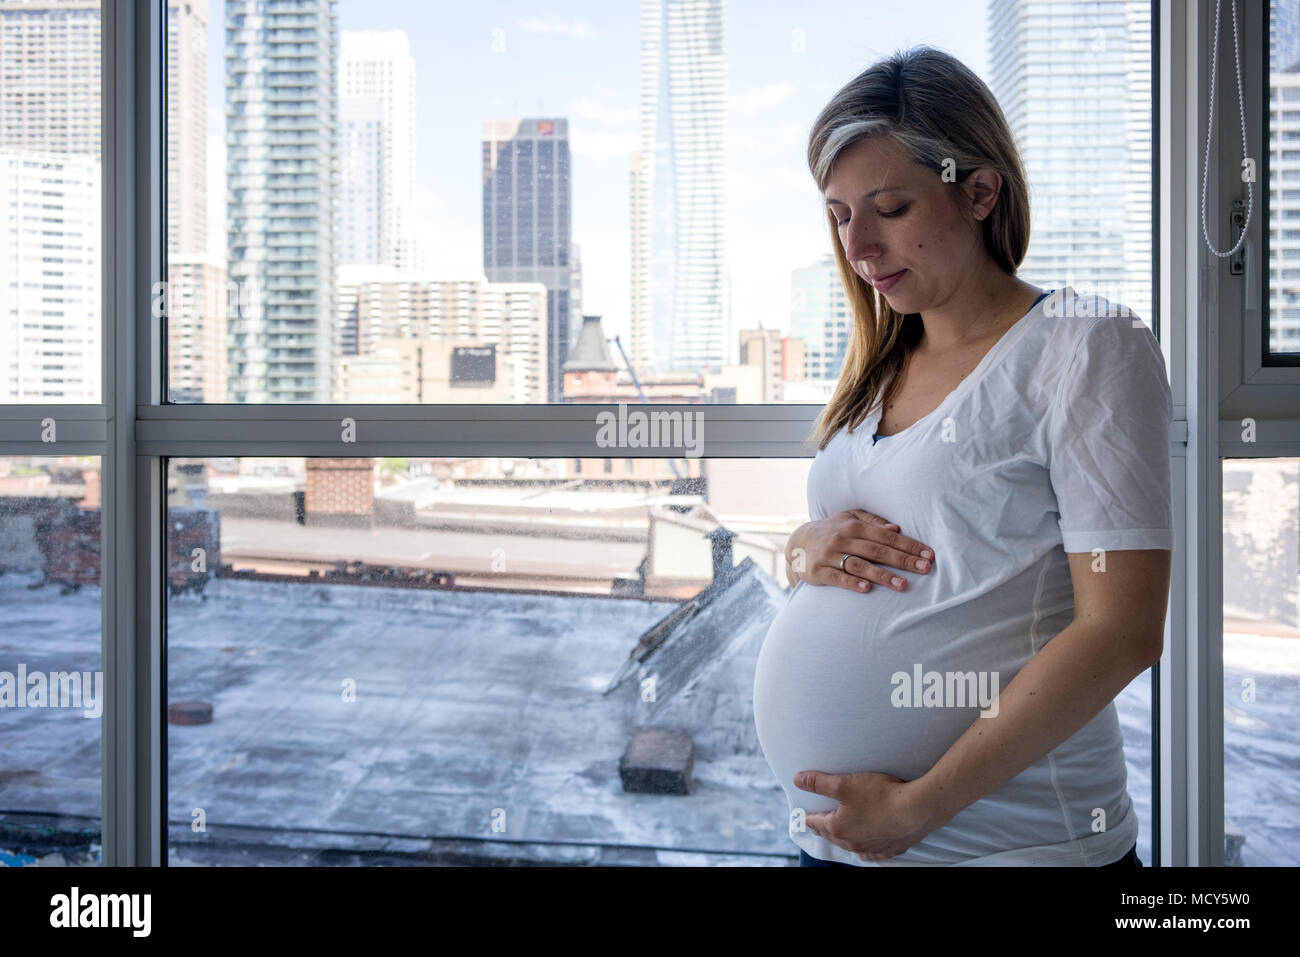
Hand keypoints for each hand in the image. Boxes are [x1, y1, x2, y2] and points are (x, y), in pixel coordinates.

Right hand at [785, 509, 934, 592]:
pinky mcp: (818, 572)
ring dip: (882, 575)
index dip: (908, 545)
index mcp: (854, 525)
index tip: (928, 555)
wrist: (796, 544)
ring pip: (860, 565)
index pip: (887, 536)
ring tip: (903, 585)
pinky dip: (852, 583)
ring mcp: (829, 555)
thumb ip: (872, 522)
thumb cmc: (831, 531)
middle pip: (877, 550)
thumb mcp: (849, 519)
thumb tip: (896, 528)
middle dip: (903, 560)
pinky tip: (867, 589)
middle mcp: (842, 538)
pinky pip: (837, 578)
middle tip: (924, 569)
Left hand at [795, 769, 938, 860]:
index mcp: (839, 828)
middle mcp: (853, 843)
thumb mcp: (844, 784)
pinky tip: (865, 852)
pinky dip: (865, 850)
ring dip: (844, 839)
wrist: (916, 809)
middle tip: (818, 824)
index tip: (805, 816)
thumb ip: (819, 783)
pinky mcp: (890, 849)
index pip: (818, 823)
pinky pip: (872, 854)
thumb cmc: (881, 795)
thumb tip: (797, 779)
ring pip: (851, 846)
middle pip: (833, 836)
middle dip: (824, 828)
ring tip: (839, 834)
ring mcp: (872, 849)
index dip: (810, 817)